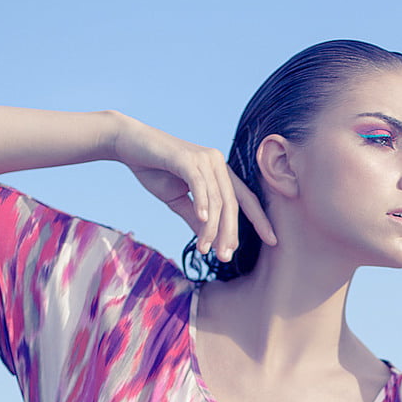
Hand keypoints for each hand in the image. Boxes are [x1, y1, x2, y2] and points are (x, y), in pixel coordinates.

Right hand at [113, 117, 276, 261]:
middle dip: (231, 233)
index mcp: (219, 172)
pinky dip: (202, 205)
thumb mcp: (178, 199)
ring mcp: (204, 159)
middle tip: (226, 257)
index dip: (259, 219)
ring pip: (216, 200)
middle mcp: (217, 163)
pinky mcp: (187, 158)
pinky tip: (202, 223)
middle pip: (233, 204)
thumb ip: (195, 218)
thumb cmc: (154, 169)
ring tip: (206, 249)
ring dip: (212, 228)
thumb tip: (209, 241)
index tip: (273, 240)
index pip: (244, 199)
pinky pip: (199, 185)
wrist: (128, 145)